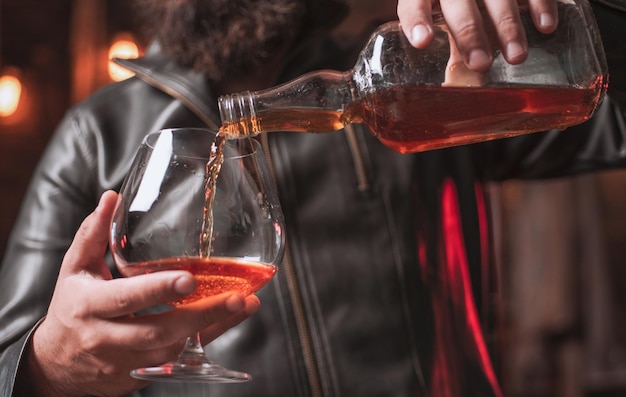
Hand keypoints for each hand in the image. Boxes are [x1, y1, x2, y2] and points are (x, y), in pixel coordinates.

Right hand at [20, 191, 259, 396]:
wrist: (58, 367)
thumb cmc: (71, 308)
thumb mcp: (75, 270)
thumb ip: (93, 235)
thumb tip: (111, 199)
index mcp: (89, 306)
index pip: (125, 298)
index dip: (157, 290)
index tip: (189, 280)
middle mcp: (107, 337)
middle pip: (157, 331)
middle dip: (200, 315)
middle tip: (236, 297)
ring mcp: (126, 361)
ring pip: (174, 349)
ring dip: (213, 327)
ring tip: (244, 303)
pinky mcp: (142, 375)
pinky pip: (180, 361)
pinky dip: (208, 339)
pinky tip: (231, 319)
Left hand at [397, 0, 558, 70]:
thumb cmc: (458, 11)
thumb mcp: (446, 25)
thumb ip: (449, 52)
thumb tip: (456, 91)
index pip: (415, 2)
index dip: (417, 19)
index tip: (422, 41)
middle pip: (460, 3)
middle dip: (470, 33)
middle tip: (479, 63)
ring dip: (508, 26)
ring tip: (515, 57)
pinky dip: (541, 4)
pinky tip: (545, 27)